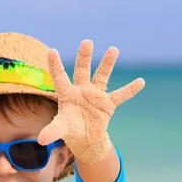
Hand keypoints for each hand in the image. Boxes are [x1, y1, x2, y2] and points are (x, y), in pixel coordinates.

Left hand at [38, 40, 144, 162]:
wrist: (85, 138)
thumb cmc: (70, 129)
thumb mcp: (60, 129)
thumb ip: (52, 131)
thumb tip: (41, 140)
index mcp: (67, 94)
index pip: (60, 77)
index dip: (55, 65)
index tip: (51, 51)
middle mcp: (81, 90)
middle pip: (82, 71)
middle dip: (84, 57)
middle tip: (87, 42)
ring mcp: (95, 95)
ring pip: (102, 76)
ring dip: (107, 63)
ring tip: (113, 49)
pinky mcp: (108, 104)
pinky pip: (120, 95)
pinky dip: (130, 90)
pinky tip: (140, 82)